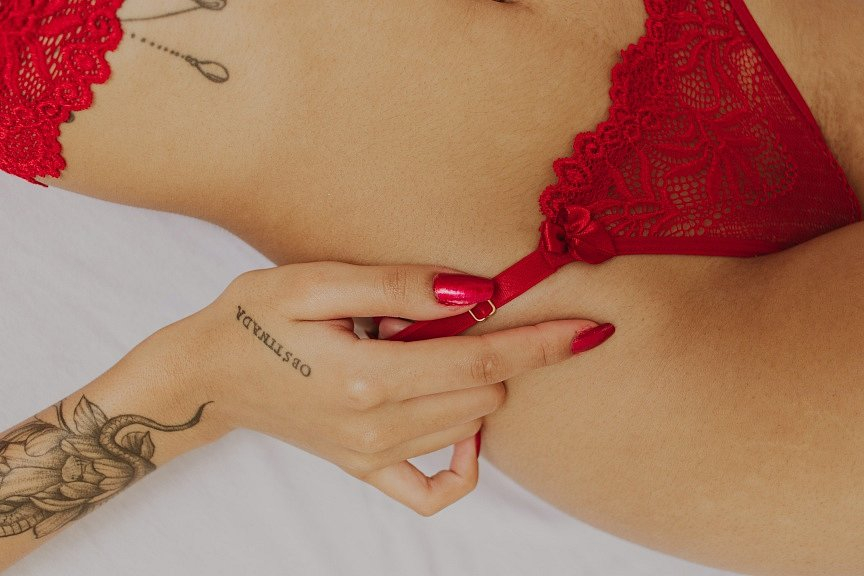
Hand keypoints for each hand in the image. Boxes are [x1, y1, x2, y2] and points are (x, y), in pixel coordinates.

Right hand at [179, 262, 605, 514]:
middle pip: (486, 395)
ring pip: (470, 426)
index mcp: (370, 378)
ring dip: (473, 382)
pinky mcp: (365, 468)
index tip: (593, 329)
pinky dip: (462, 461)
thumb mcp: (316, 282)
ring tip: (417, 345)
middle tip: (443, 312)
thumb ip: (399, 287)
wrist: (207, 375)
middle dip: (496, 349)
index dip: (543, 343)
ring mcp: (372, 456)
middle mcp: (378, 427)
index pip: (483, 363)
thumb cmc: (253, 317)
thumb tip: (473, 294)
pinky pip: (432, 491)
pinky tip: (459, 426)